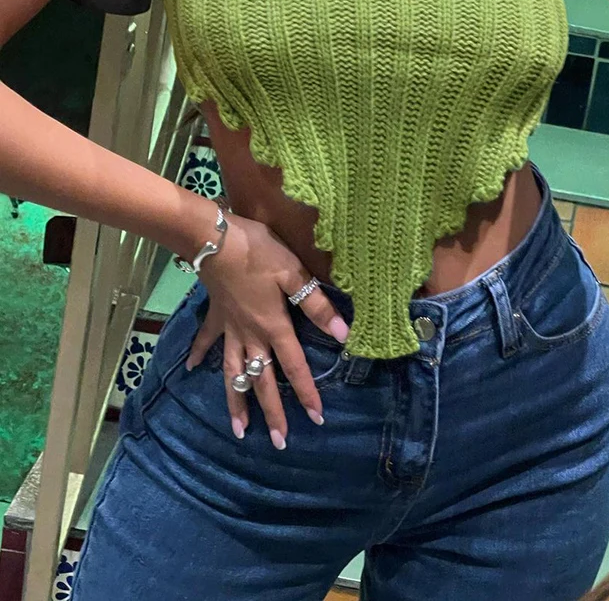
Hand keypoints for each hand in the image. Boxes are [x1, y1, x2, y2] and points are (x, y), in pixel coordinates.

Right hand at [184, 213, 349, 447]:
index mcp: (274, 326)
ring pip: (233, 372)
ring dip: (236, 400)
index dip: (306, 393)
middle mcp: (251, 335)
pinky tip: (193, 368)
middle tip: (278, 442)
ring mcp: (230, 328)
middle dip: (272, 412)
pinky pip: (207, 340)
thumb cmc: (259, 252)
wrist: (215, 239)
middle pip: (262, 380)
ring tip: (238, 429)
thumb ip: (316, 305)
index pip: (294, 367)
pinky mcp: (215, 315)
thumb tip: (343, 334)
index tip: (316, 419)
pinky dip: (200, 354)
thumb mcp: (293, 273)